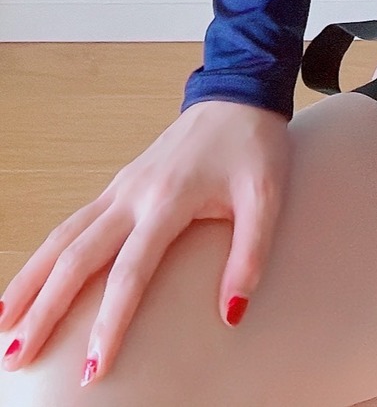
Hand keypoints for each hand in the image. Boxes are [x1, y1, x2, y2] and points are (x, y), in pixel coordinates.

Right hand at [0, 98, 287, 382]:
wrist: (237, 91)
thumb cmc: (253, 144)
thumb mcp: (267, 196)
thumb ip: (250, 254)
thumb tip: (231, 313)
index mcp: (169, 199)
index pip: (130, 272)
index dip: (109, 322)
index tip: (93, 367)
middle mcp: (133, 194)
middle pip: (77, 257)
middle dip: (45, 309)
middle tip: (18, 354)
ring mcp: (121, 187)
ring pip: (63, 237)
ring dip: (31, 280)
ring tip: (4, 324)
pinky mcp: (118, 185)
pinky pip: (72, 223)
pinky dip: (45, 255)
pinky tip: (32, 281)